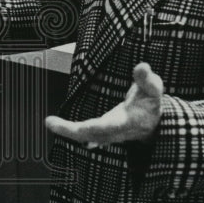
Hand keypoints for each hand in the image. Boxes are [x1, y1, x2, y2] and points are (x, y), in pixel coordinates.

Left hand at [45, 63, 162, 146]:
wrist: (152, 124)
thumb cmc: (150, 103)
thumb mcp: (154, 89)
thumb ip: (147, 79)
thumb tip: (141, 67)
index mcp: (128, 122)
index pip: (110, 127)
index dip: (96, 128)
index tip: (81, 128)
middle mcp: (116, 131)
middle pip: (91, 134)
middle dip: (71, 131)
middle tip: (51, 123)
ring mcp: (107, 134)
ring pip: (85, 136)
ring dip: (66, 130)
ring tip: (49, 122)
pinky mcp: (101, 132)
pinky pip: (83, 133)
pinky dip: (70, 131)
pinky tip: (56, 127)